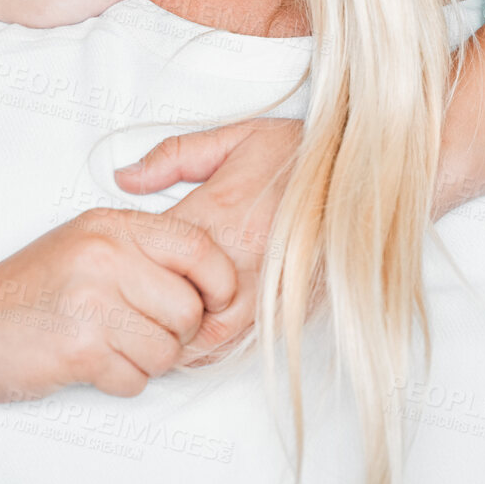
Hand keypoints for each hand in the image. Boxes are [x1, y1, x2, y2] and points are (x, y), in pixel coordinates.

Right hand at [0, 207, 235, 404]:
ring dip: (147, 362)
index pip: (199, 247)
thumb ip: (142, 252)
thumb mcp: (85, 245)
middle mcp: (103, 255)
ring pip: (168, 350)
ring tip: (111, 347)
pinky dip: (120, 382)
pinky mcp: (80, 348)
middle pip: (189, 308)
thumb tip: (213, 281)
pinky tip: (91, 365)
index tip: (214, 304)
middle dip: (176, 335)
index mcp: (111, 225)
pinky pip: (137, 380)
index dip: (219, 283)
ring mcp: (91, 301)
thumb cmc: (28, 292)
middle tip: (141, 334)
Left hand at [115, 118, 301, 361]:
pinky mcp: (290, 304)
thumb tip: (124, 178)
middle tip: (133, 310)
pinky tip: (201, 336)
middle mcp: (242, 255)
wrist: (361, 171)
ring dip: (182, 335)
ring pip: (209, 333)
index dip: (134, 267)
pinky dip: (216, 346)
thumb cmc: (298, 154)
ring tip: (161, 329)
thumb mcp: (233, 137)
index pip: (156, 255)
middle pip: (177, 303)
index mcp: (221, 212)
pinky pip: (243, 340)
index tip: (123, 267)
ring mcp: (268, 285)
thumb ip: (174, 156)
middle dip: (152, 312)